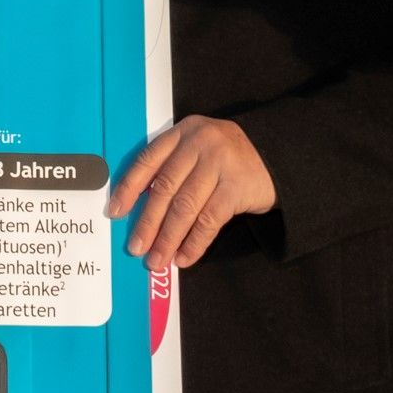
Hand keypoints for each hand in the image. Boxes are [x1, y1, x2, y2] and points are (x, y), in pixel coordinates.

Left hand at [108, 116, 276, 270]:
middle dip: (147, 223)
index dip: (129, 188)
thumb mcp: (198, 149)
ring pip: (185, 207)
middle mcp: (198, 143)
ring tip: (157, 260)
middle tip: (136, 248)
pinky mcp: (237, 186)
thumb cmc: (227, 158)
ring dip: (168, 238)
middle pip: (164, 188)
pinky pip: (209, 221)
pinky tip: (184, 257)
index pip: (147, 160)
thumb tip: (139, 210)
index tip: (115, 212)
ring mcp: (220, 163)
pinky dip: (194, 243)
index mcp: (182, 133)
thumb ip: (172, 167)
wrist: (276, 154)